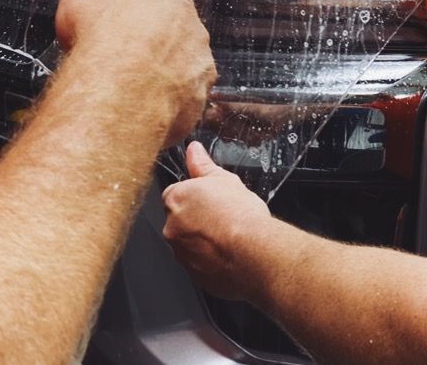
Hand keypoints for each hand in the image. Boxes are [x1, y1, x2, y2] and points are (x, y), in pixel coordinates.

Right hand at [55, 0, 214, 145]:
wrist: (112, 81)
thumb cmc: (103, 32)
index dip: (136, 11)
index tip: (120, 22)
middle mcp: (193, 31)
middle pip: (174, 34)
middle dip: (150, 43)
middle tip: (122, 53)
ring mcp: (198, 68)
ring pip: (180, 69)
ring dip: (159, 74)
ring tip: (128, 82)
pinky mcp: (194, 101)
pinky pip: (179, 102)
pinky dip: (161, 103)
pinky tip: (137, 103)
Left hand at [162, 142, 271, 300]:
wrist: (255, 253)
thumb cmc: (241, 216)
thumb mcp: (224, 179)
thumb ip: (202, 165)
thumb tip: (193, 150)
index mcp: (176, 199)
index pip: (175, 194)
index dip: (196, 196)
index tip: (210, 200)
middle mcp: (172, 228)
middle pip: (180, 219)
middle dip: (197, 219)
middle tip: (222, 217)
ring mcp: (181, 254)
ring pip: (189, 243)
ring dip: (203, 240)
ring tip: (229, 236)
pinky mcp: (194, 276)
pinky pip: (199, 264)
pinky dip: (210, 260)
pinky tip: (229, 253)